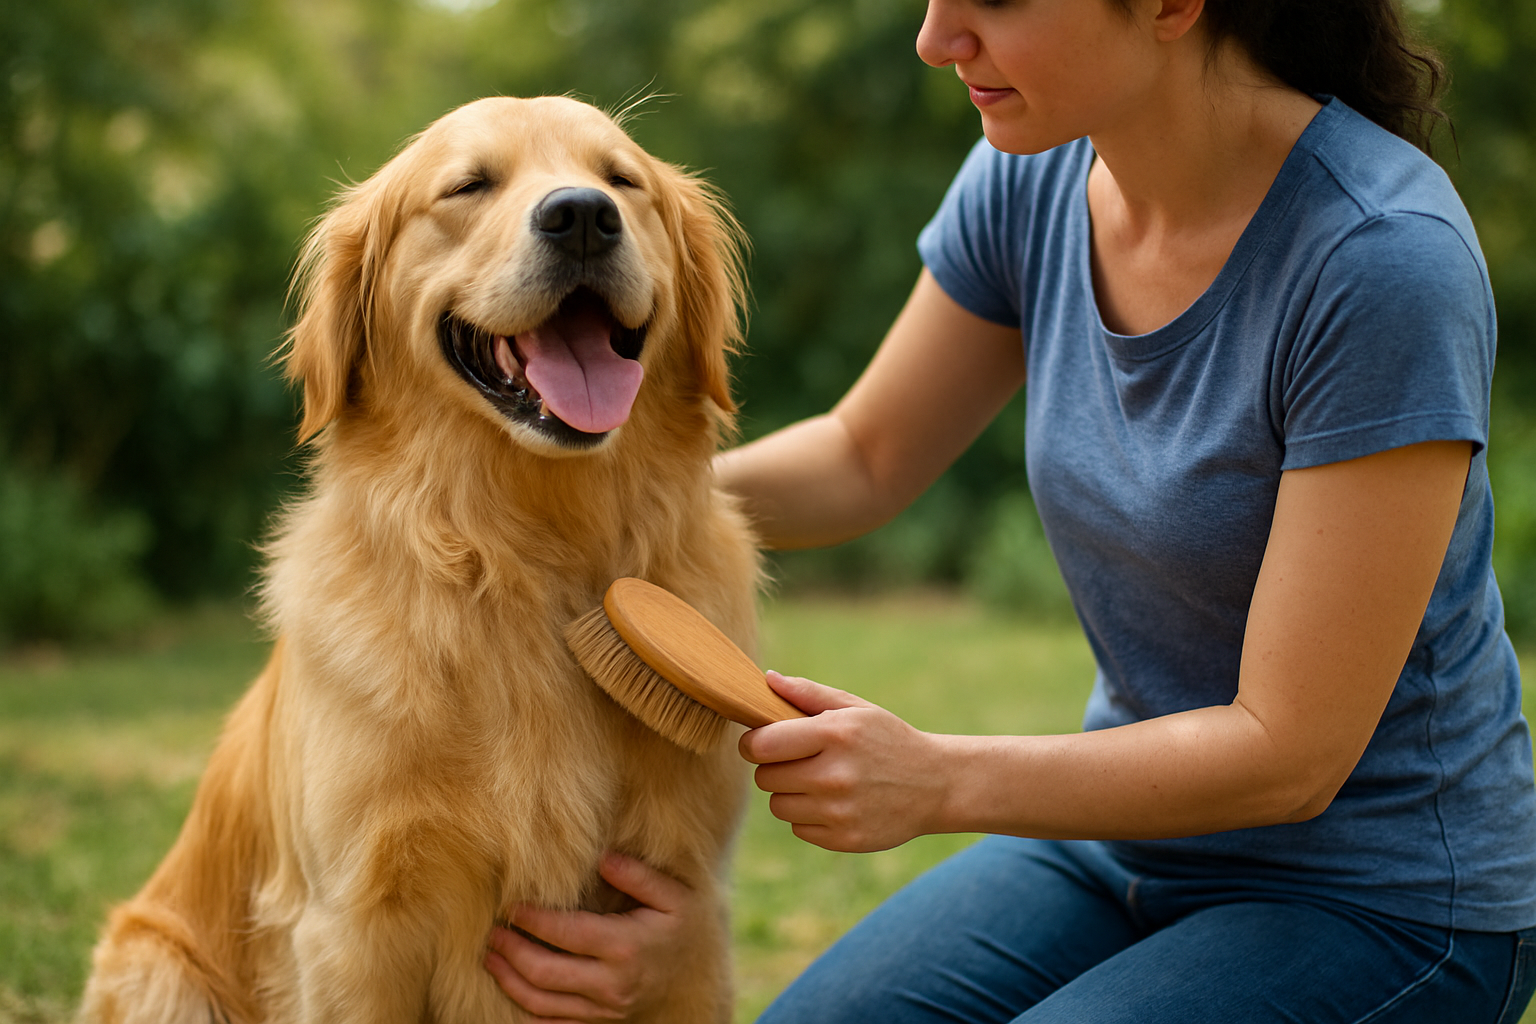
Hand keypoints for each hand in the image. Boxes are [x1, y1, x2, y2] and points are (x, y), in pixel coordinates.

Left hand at [484, 852, 693, 1021]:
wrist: (702, 977)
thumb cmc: (686, 928)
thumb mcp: (676, 894)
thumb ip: (639, 875)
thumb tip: (602, 858)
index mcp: (626, 946)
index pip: (565, 933)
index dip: (532, 920)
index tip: (512, 906)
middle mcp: (612, 983)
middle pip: (544, 974)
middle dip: (511, 952)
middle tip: (493, 933)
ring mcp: (606, 1009)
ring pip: (542, 1004)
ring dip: (509, 981)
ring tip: (491, 959)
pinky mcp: (601, 1023)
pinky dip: (528, 1010)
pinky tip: (513, 988)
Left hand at [738, 671, 947, 852]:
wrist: (935, 784)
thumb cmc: (887, 740)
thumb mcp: (856, 708)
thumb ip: (808, 694)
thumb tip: (767, 678)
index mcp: (835, 734)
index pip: (762, 745)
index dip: (753, 743)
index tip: (760, 741)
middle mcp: (835, 775)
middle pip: (765, 777)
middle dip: (774, 767)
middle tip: (799, 760)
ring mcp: (839, 811)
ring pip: (778, 805)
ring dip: (790, 794)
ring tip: (820, 781)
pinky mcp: (844, 840)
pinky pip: (798, 828)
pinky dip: (809, 817)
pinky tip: (834, 803)